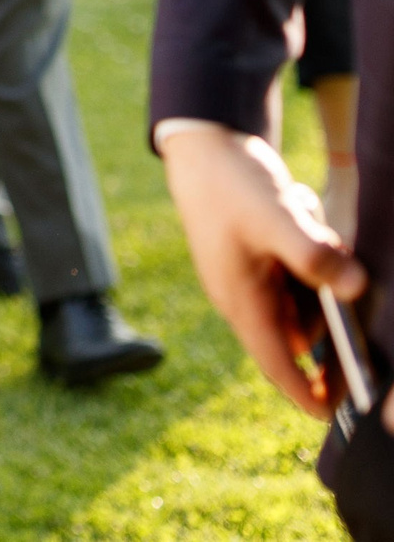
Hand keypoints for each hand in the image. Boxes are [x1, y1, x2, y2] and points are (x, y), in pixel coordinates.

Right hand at [163, 124, 366, 417]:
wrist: (202, 146)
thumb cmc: (231, 184)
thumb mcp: (276, 217)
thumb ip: (313, 254)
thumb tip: (355, 288)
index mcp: (240, 300)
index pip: (277, 365)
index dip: (308, 393)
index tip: (338, 412)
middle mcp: (242, 298)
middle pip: (297, 338)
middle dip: (329, 325)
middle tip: (357, 308)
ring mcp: (248, 281)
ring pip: (301, 305)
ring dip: (320, 284)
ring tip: (314, 229)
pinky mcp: (257, 262)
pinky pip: (296, 279)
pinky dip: (312, 262)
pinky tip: (305, 219)